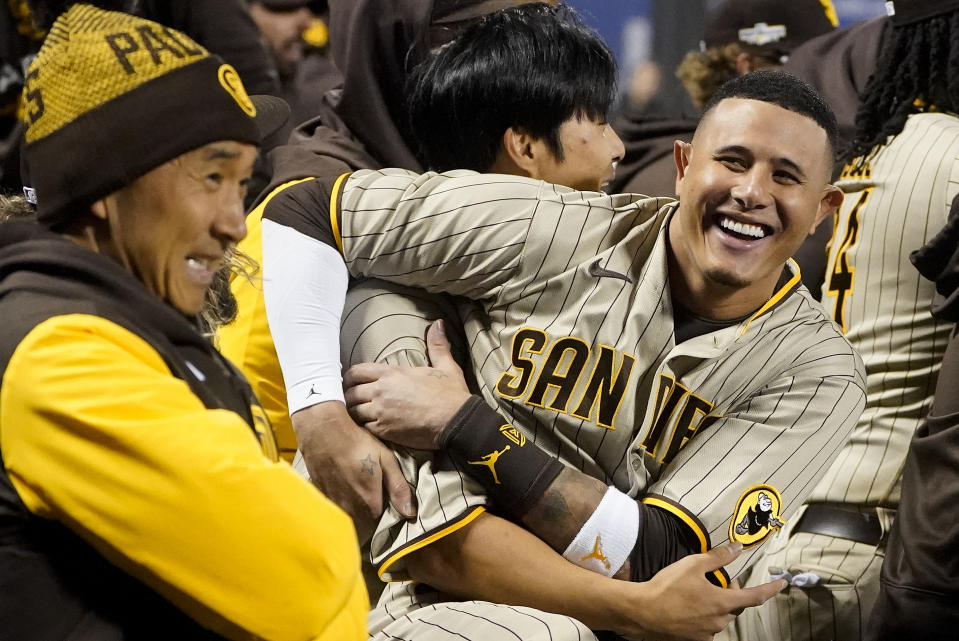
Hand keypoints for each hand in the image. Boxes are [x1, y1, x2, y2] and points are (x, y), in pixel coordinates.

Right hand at [293, 401, 414, 542]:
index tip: (389, 501)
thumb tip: (410, 514)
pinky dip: (342, 502)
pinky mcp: (321, 495)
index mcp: (369, 501)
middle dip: (371, 515)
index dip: (386, 513)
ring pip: (349, 517)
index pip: (381, 522)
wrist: (322, 430)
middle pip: (364, 523)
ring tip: (360, 490)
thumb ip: (398, 488)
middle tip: (375, 495)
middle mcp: (350, 508)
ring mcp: (333, 503)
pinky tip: (344, 485)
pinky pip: (335, 508)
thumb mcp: (386, 459)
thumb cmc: (358, 442)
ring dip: (356, 510)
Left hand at [344, 320, 470, 449]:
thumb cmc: (451, 395)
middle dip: (350, 396)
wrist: (457, 422)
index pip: (357, 371)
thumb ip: (437, 345)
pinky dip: (365, 428)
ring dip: (356, 413)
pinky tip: (370, 427)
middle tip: (354, 400)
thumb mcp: (446, 366)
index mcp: (392, 373)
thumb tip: (438, 324)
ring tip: (360, 415)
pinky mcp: (385, 431)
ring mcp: (381, 412)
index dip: (349, 377)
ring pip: (354, 412)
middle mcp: (382, 391)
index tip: (350, 382)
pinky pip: (364, 428)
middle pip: (351, 393)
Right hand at [611, 543, 785, 640]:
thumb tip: (737, 548)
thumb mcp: (693, 565)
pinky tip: (688, 607)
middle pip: (735, 606)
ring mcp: (707, 633)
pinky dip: (704, 616)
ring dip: (717, 605)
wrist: (643, 611)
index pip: (755, 596)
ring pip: (721, 617)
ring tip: (698, 593)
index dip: (770, 589)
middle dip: (732, 593)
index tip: (782, 583)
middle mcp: (719, 622)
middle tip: (718, 580)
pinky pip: (707, 627)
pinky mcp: (694, 640)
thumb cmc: (667, 587)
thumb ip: (718, 557)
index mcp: (723, 603)